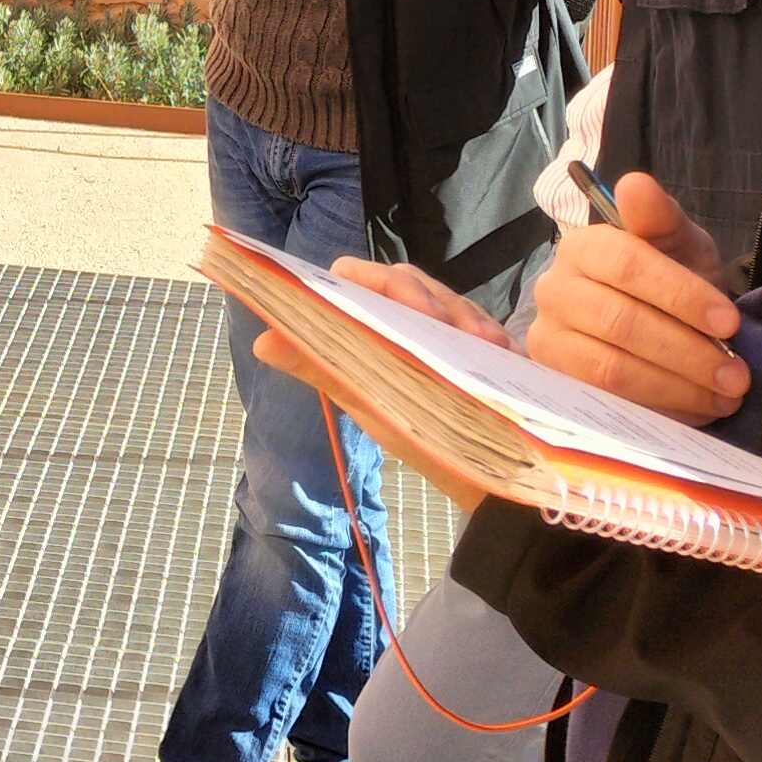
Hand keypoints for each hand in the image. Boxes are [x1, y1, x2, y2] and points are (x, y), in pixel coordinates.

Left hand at [253, 258, 510, 512]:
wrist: (485, 482)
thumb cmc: (421, 444)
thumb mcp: (370, 404)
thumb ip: (322, 369)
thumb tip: (263, 341)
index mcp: (369, 329)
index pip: (358, 279)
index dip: (376, 281)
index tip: (402, 302)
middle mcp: (406, 321)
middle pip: (408, 283)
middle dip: (429, 299)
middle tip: (448, 325)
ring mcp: (447, 328)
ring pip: (449, 298)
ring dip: (464, 316)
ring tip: (481, 340)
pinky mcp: (483, 341)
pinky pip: (484, 323)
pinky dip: (488, 332)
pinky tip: (498, 347)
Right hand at [526, 171, 747, 423]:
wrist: (657, 325)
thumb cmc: (670, 279)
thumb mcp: (678, 244)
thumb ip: (661, 217)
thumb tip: (636, 184)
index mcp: (583, 246)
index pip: (627, 265)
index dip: (681, 295)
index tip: (730, 322)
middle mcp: (554, 290)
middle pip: (621, 323)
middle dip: (687, 352)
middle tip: (737, 376)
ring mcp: (549, 340)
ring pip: (612, 369)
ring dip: (677, 387)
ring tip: (725, 397)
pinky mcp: (557, 384)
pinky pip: (608, 404)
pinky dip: (659, 410)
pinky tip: (697, 409)